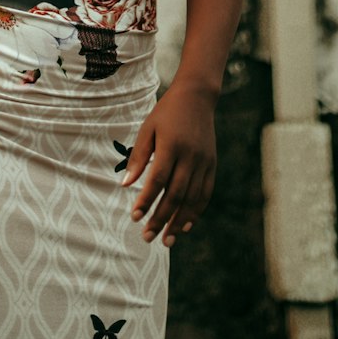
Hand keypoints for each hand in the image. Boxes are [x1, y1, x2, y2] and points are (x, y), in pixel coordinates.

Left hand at [122, 82, 216, 246]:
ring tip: (166, 240)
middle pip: (175, 194)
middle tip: (147, 236)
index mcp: (172, 145)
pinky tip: (184, 225)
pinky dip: (195, 211)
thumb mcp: (147, 129)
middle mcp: (190, 155)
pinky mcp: (212, 164)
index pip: (158, 179)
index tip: (134, 217)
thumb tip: (125, 185)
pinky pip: (205, 193)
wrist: (197, 97)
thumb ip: (138, 157)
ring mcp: (204, 161)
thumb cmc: (166, 113)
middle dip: (161, 218)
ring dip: (178, 221)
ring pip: (192, 198)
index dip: (146, 200)